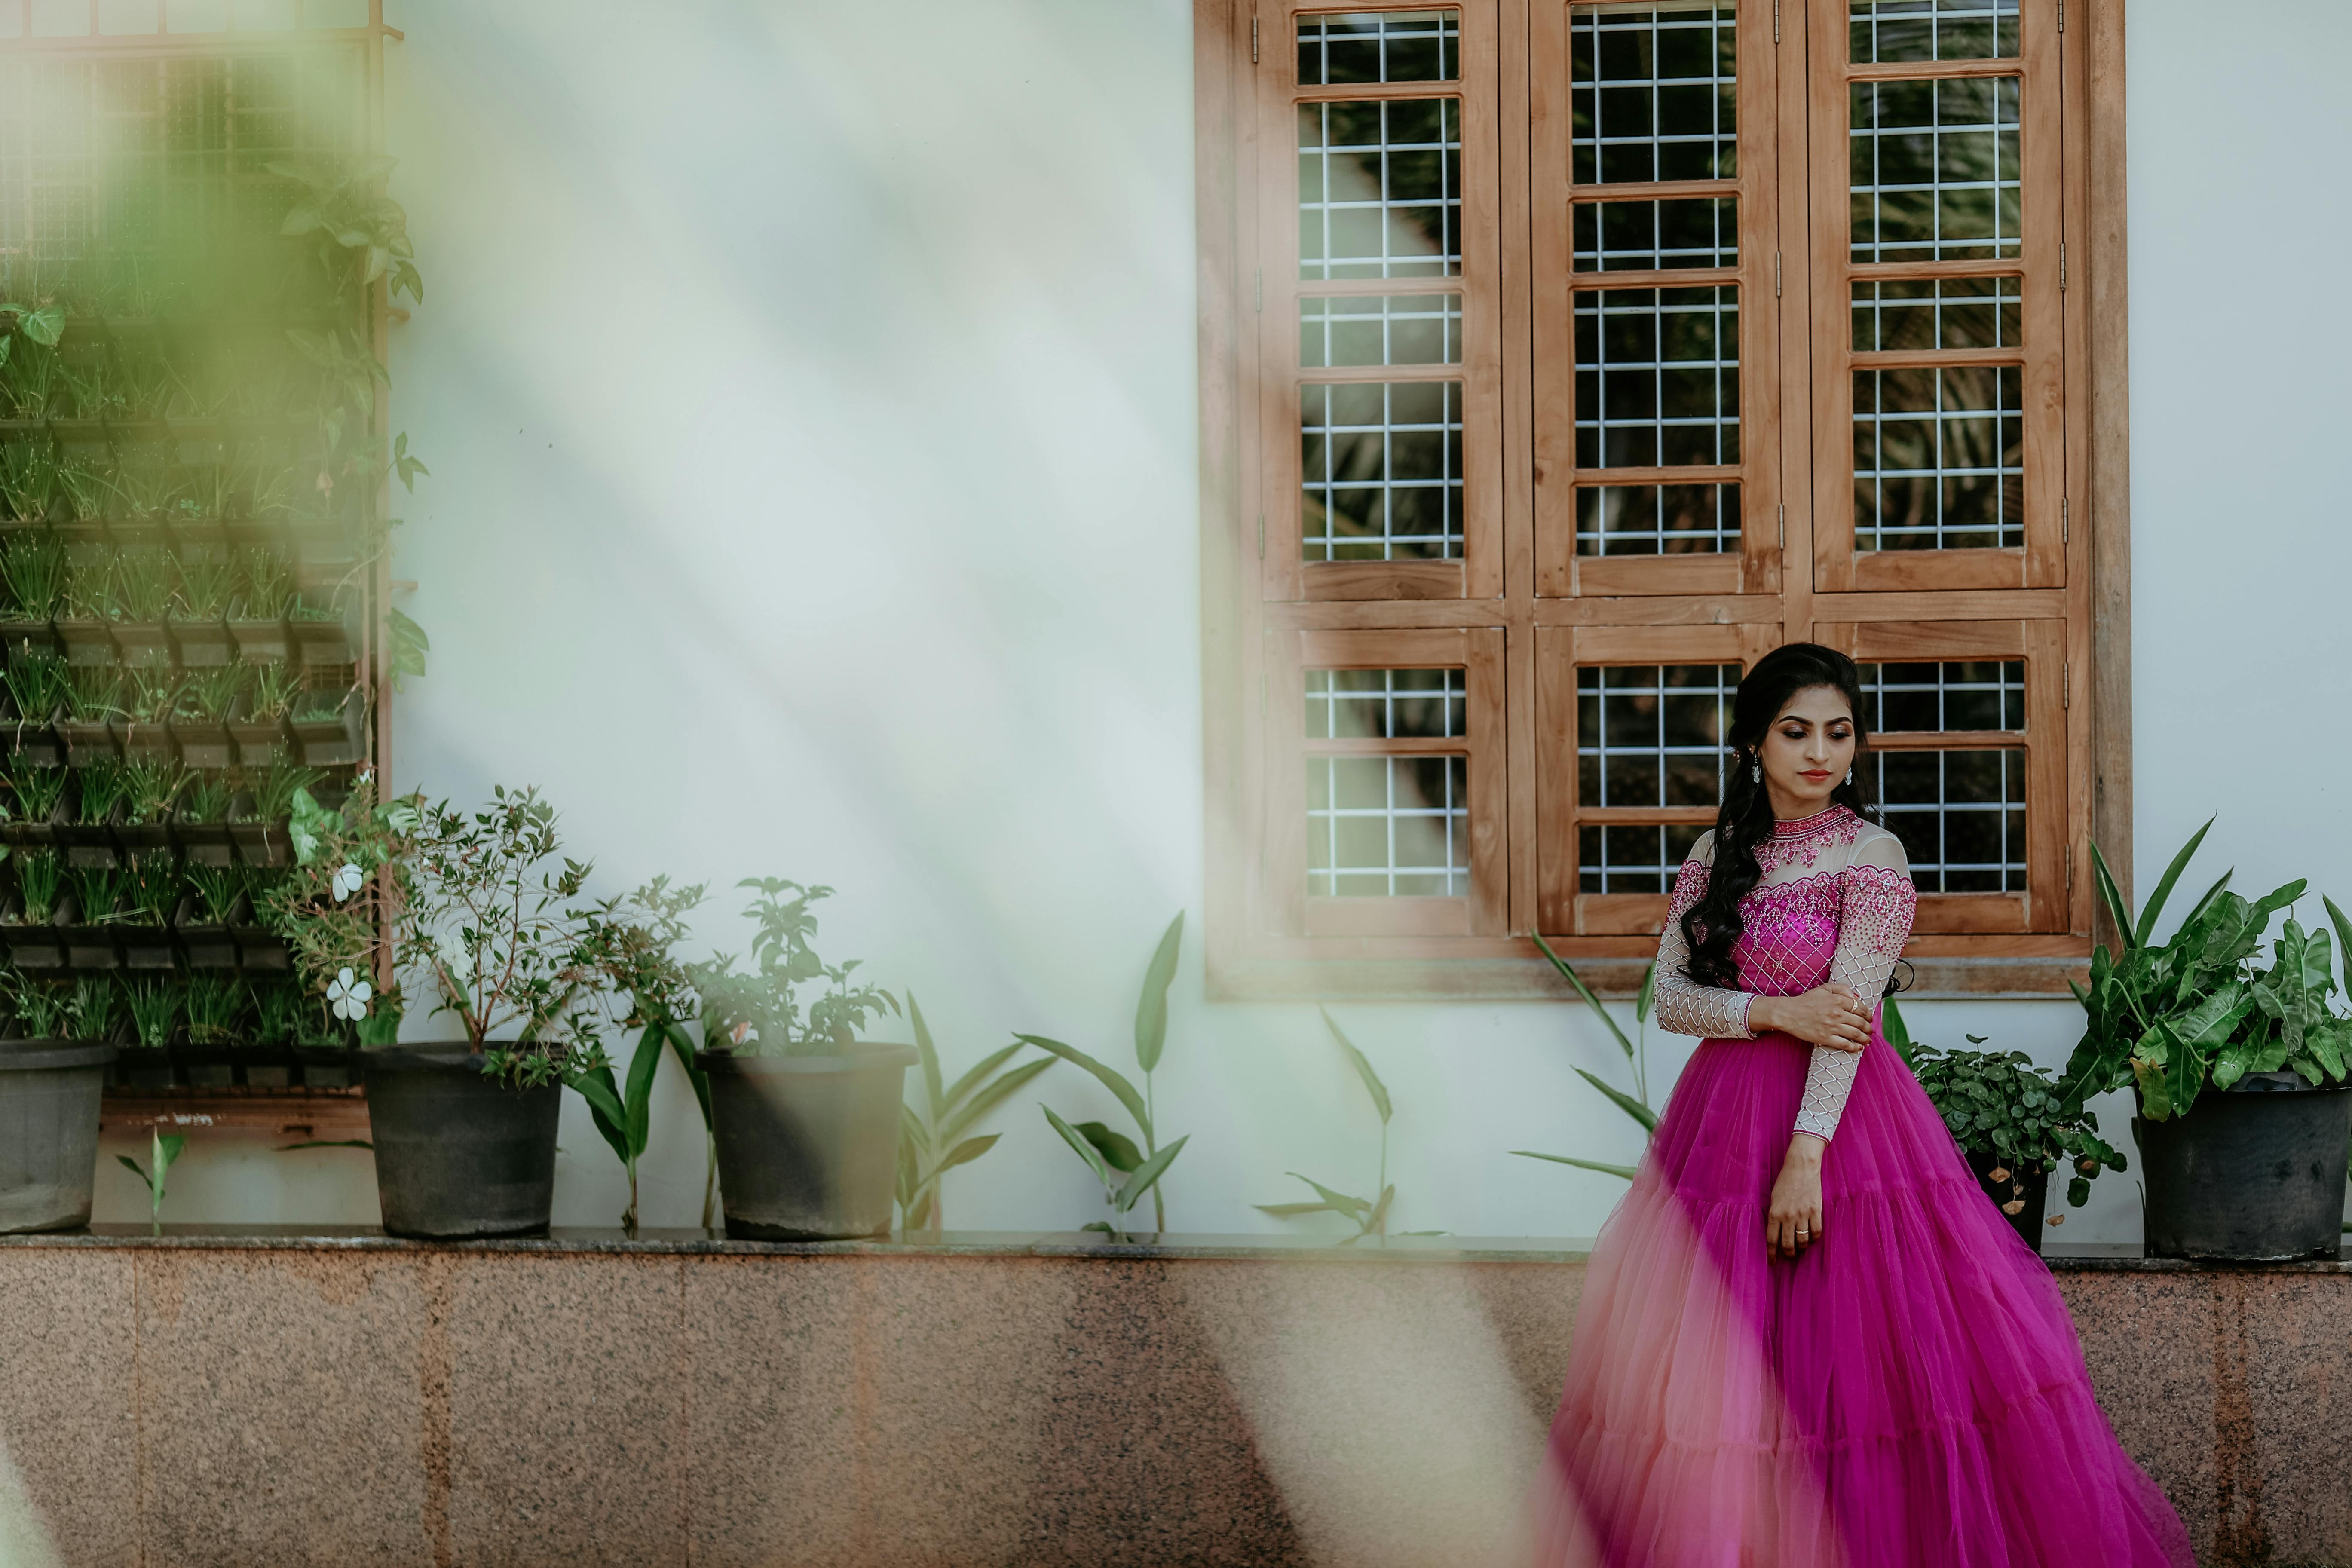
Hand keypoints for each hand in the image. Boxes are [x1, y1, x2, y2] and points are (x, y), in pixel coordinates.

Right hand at [1749, 985, 1870, 1051]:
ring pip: (1856, 1034)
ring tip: (1868, 1040)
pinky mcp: (1825, 1038)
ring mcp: (1831, 1027)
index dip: (1868, 1014)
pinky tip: (1858, 1048)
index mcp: (1838, 1000)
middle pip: (1860, 1022)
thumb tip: (1856, 997)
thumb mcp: (1824, 989)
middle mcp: (1837, 1014)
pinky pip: (1845, 1044)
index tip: (1869, 1018)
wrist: (1789, 1013)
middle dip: (1869, 1027)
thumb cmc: (1806, 1001)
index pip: (1860, 1008)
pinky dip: (1854, 1047)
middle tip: (1870, 1030)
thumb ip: (1841, 989)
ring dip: (1865, 1038)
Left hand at [1767, 1135, 1825, 1260]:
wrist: (1801, 1167)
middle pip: (1787, 1245)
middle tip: (1788, 1257)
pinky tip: (1811, 1239)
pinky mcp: (1816, 1211)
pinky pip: (1816, 1232)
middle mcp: (1788, 1216)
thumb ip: (1774, 1216)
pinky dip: (1813, 1239)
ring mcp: (1803, 1214)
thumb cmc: (1784, 1182)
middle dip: (1788, 1254)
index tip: (1772, 1263)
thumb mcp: (1773, 1199)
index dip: (1771, 1255)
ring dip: (1800, 1248)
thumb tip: (1775, 1233)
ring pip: (1802, 1241)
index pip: (1771, 1240)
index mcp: (1774, 1213)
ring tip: (1799, 1249)